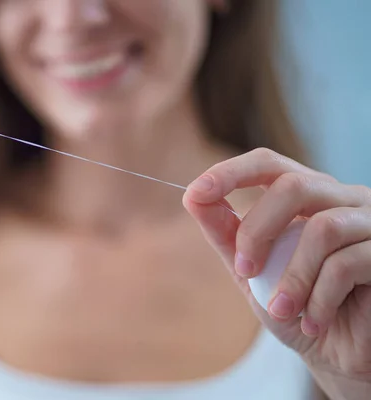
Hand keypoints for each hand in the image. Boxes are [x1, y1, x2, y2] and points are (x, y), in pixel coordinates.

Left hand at [183, 148, 370, 399]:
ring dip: (292, 277)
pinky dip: (318, 298)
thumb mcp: (253, 271)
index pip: (269, 163)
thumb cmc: (296, 308)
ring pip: (324, 228)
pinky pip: (348, 264)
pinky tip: (311, 322)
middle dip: (257, 232)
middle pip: (293, 186)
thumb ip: (228, 235)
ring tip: (281, 309)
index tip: (195, 194)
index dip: (230, 173)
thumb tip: (192, 197)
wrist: (339, 355)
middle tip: (245, 271)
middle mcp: (342, 199)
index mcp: (307, 197)